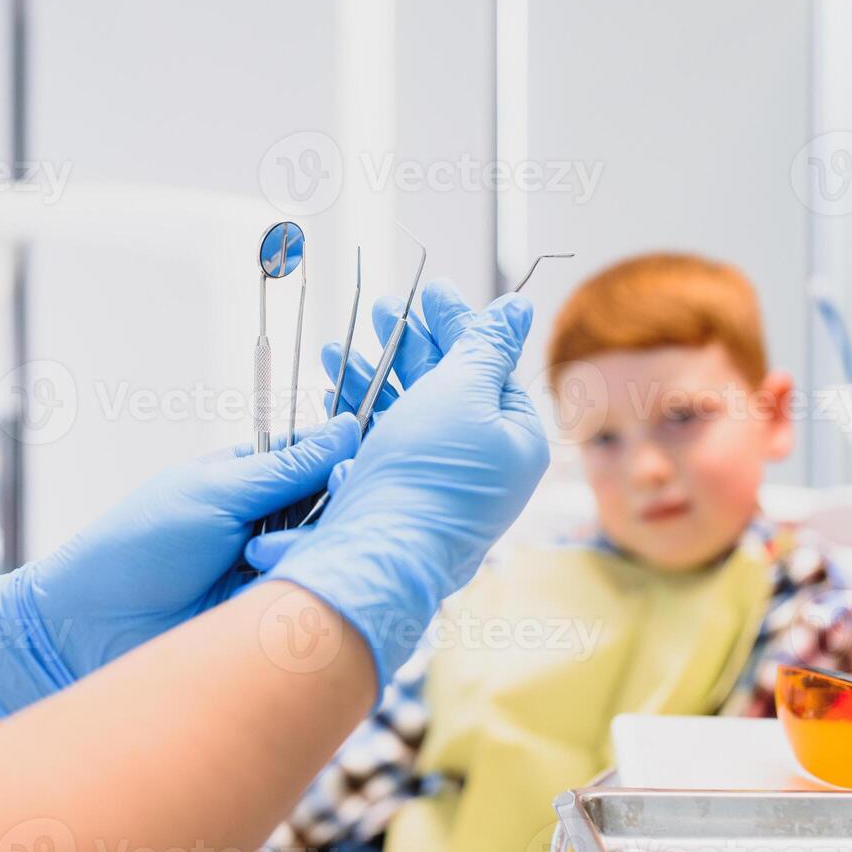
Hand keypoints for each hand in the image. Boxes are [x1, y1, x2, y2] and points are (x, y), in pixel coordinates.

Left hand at [0, 414, 360, 715]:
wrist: (94, 625)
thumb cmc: (141, 544)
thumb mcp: (216, 493)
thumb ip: (286, 467)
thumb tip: (347, 429)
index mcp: (258, 478)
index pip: (322, 456)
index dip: (344, 455)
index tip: (350, 462)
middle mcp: (275, 521)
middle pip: (339, 503)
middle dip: (336, 502)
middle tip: (316, 505)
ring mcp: (279, 567)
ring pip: (335, 549)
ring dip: (308, 547)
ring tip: (255, 556)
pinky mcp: (278, 616)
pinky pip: (318, 596)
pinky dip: (302, 584)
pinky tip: (269, 582)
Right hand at [247, 280, 549, 687]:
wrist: (376, 559)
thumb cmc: (428, 473)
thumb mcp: (462, 390)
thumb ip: (485, 344)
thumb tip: (519, 308)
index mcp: (515, 441)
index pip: (491, 369)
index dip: (457, 327)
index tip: (428, 292)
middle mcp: (482, 468)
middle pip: (446, 390)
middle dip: (408, 346)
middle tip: (380, 309)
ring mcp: (437, 489)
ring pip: (406, 417)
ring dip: (372, 377)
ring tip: (336, 348)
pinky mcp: (397, 505)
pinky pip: (381, 448)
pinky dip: (357, 416)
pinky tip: (332, 395)